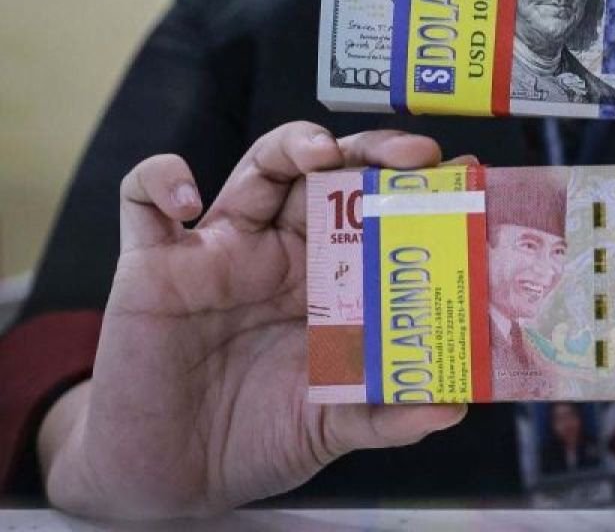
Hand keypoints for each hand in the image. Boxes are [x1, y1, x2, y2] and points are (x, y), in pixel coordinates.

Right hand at [39, 124, 464, 519]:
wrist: (172, 475)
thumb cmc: (256, 437)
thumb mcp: (330, 428)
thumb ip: (384, 417)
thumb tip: (452, 406)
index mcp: (330, 278)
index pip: (378, 211)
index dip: (417, 189)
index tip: (464, 178)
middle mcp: (282, 251)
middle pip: (330, 174)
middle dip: (372, 151)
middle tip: (414, 154)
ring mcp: (220, 250)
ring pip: (259, 168)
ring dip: (292, 144)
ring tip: (321, 150)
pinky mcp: (153, 265)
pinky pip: (143, 198)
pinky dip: (160, 180)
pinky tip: (188, 201)